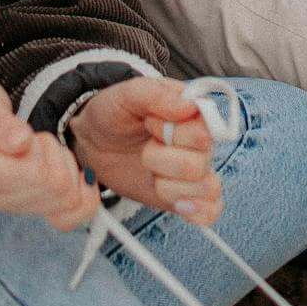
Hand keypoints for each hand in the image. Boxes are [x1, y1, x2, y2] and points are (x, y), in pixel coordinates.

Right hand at [0, 78, 99, 231]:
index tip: (26, 132)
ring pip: (68, 201)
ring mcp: (10, 207)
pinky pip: (71, 217)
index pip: (34, 175)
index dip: (42, 148)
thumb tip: (21, 142)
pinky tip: (66, 168)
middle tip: (35, 138)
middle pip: (56, 190)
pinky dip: (80, 192)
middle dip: (56, 156)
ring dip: (65, 168)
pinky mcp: (27, 209)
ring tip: (41, 149)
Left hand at [68, 78, 223, 225]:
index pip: (202, 133)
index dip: (172, 134)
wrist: (95, 142)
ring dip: (169, 186)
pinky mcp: (187, 195)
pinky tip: (177, 203)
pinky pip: (211, 210)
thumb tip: (188, 106)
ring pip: (206, 189)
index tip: (149, 123)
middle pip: (198, 165)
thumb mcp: (126, 94)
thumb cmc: (114, 113)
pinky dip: (196, 211)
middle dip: (160, 160)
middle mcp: (200, 143)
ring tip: (151, 171)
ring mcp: (195, 171)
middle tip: (145, 147)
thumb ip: (155, 94)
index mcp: (193, 114)